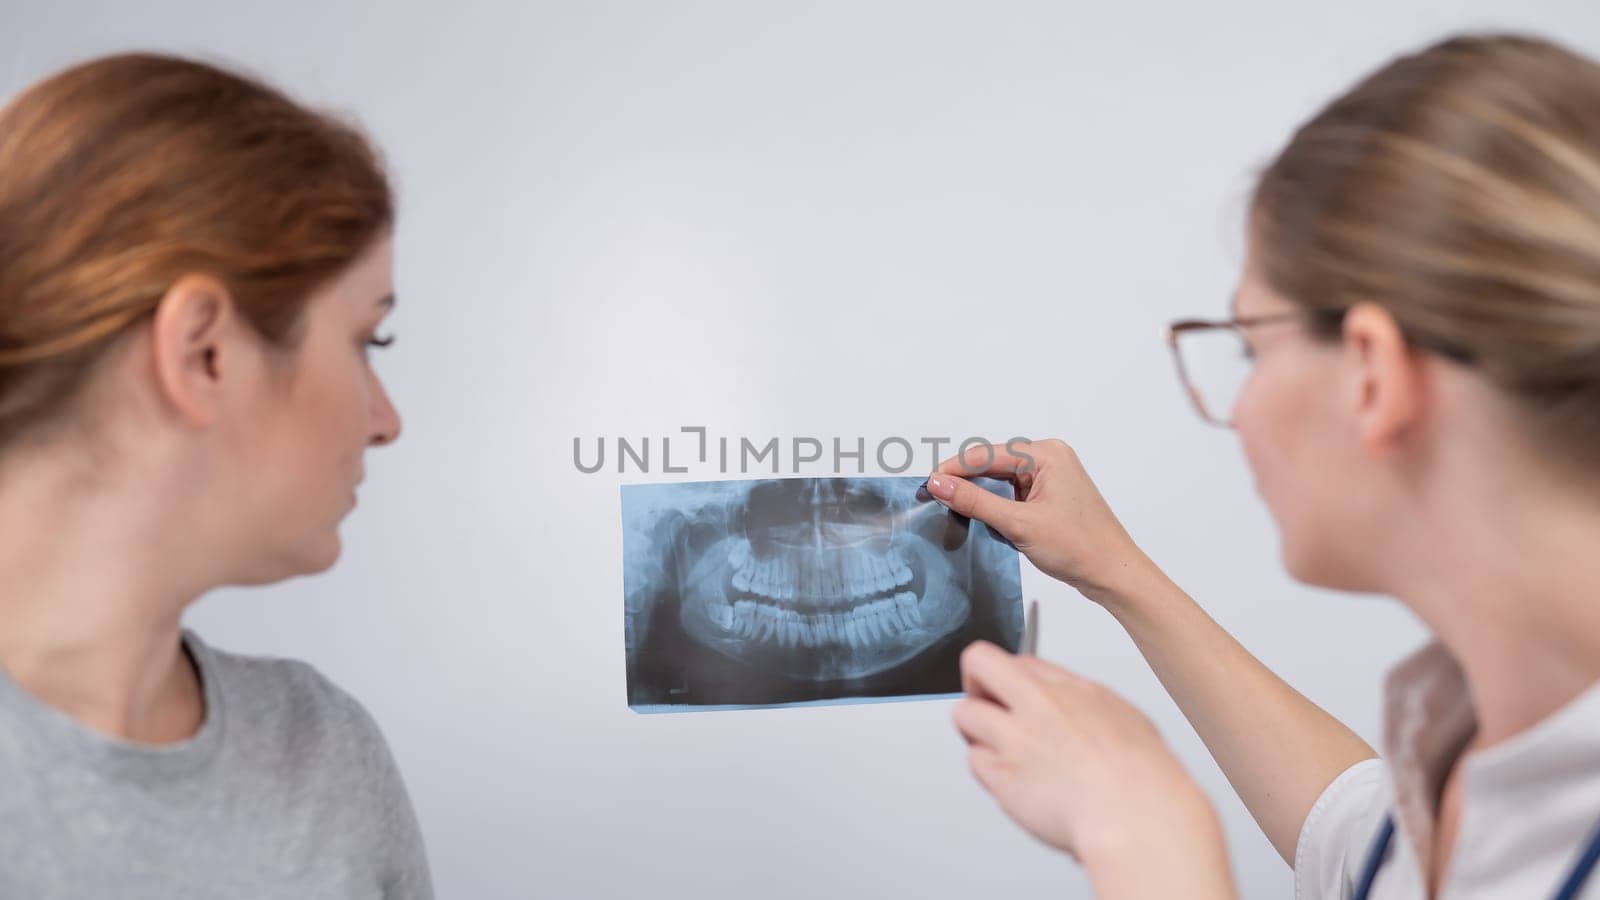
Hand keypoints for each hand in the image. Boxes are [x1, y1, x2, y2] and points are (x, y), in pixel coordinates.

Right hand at [925, 438, 1149, 603]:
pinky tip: (981, 520)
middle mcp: (1049, 459)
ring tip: (954, 511)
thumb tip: (939, 484)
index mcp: (1046, 454)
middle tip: (935, 499)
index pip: (986, 454)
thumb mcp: (1018, 523)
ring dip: (980, 496)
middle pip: (991, 464)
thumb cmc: (1081, 547)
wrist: (1113, 574)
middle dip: (965, 482)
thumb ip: (975, 502)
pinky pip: (1011, 495)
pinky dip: (995, 507)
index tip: (928, 485)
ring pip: (1000, 481)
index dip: (954, 469)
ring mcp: (1050, 478)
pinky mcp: (1048, 497)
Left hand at [953, 641, 1235, 897]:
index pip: (1022, 661)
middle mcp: (1039, 704)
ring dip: (976, 733)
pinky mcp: (1001, 774)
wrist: (1137, 815)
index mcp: (1072, 688)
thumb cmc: (1142, 778)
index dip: (1013, 679)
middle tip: (985, 705)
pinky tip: (1016, 784)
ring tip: (1002, 752)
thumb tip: (1069, 705)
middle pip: (978, 663)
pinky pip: (975, 762)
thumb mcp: (1124, 718)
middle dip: (975, 682)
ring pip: (964, 713)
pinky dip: (989, 773)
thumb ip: (1084, 704)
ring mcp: (1016, 737)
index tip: (1011, 693)